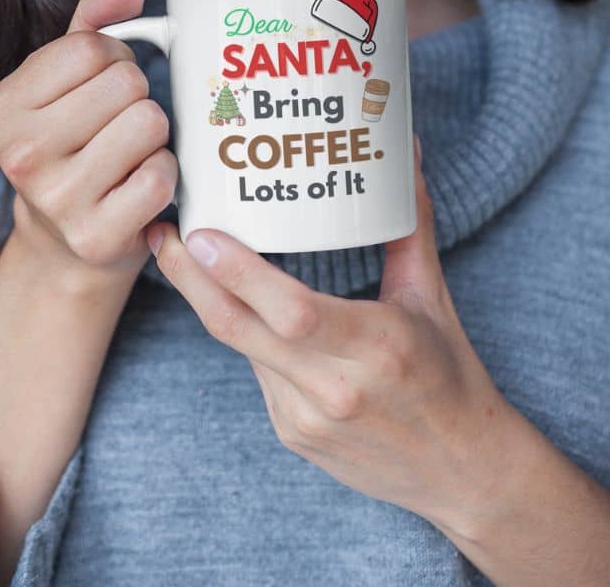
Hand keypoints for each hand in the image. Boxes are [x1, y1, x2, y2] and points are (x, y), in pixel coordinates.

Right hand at [0, 0, 177, 286]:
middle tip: (118, 125)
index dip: (115, 59)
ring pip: (149, 123)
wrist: (64, 244)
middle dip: (136, 97)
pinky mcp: (96, 236)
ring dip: (154, 136)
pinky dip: (164, 176)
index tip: (102, 87)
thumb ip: (94, 21)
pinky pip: (161, 176)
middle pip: (126, 84)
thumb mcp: (65, 79)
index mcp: (2, 107)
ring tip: (129, 153)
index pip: (92, 47)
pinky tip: (139, 186)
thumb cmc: (72, 144)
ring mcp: (57, 200)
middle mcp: (20, 154)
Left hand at [145, 137, 511, 530]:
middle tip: (162, 233)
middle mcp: (335, 387)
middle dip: (190, 279)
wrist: (462, 475)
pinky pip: (255, 371)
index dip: (239, 275)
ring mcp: (306, 418)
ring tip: (182, 252)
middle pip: (240, 329)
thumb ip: (410, 224)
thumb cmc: (450, 376)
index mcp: (378, 346)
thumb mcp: (432, 297)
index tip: (200, 234)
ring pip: (240, 347)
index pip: (293, 312)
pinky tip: (235, 301)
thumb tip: (409, 151)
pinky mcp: (292, 434)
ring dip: (208, 300)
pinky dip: (244, 332)